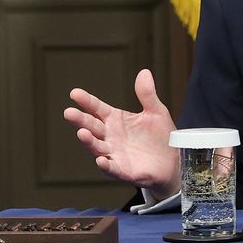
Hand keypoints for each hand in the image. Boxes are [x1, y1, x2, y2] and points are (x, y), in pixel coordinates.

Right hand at [63, 68, 180, 199]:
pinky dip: (105, 165)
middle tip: (69, 112)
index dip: (86, 101)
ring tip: (81, 133)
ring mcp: (115, 153)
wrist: (173, 161)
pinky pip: (111, 167)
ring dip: (88, 141)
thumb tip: (144, 72)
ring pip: (97, 147)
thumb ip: (147, 94)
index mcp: (115, 120)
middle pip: (92, 126)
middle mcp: (111, 136)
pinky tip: (100, 160)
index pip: (97, 108)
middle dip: (80, 120)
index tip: (74, 93)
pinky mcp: (123, 170)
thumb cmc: (161, 135)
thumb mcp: (156, 111)